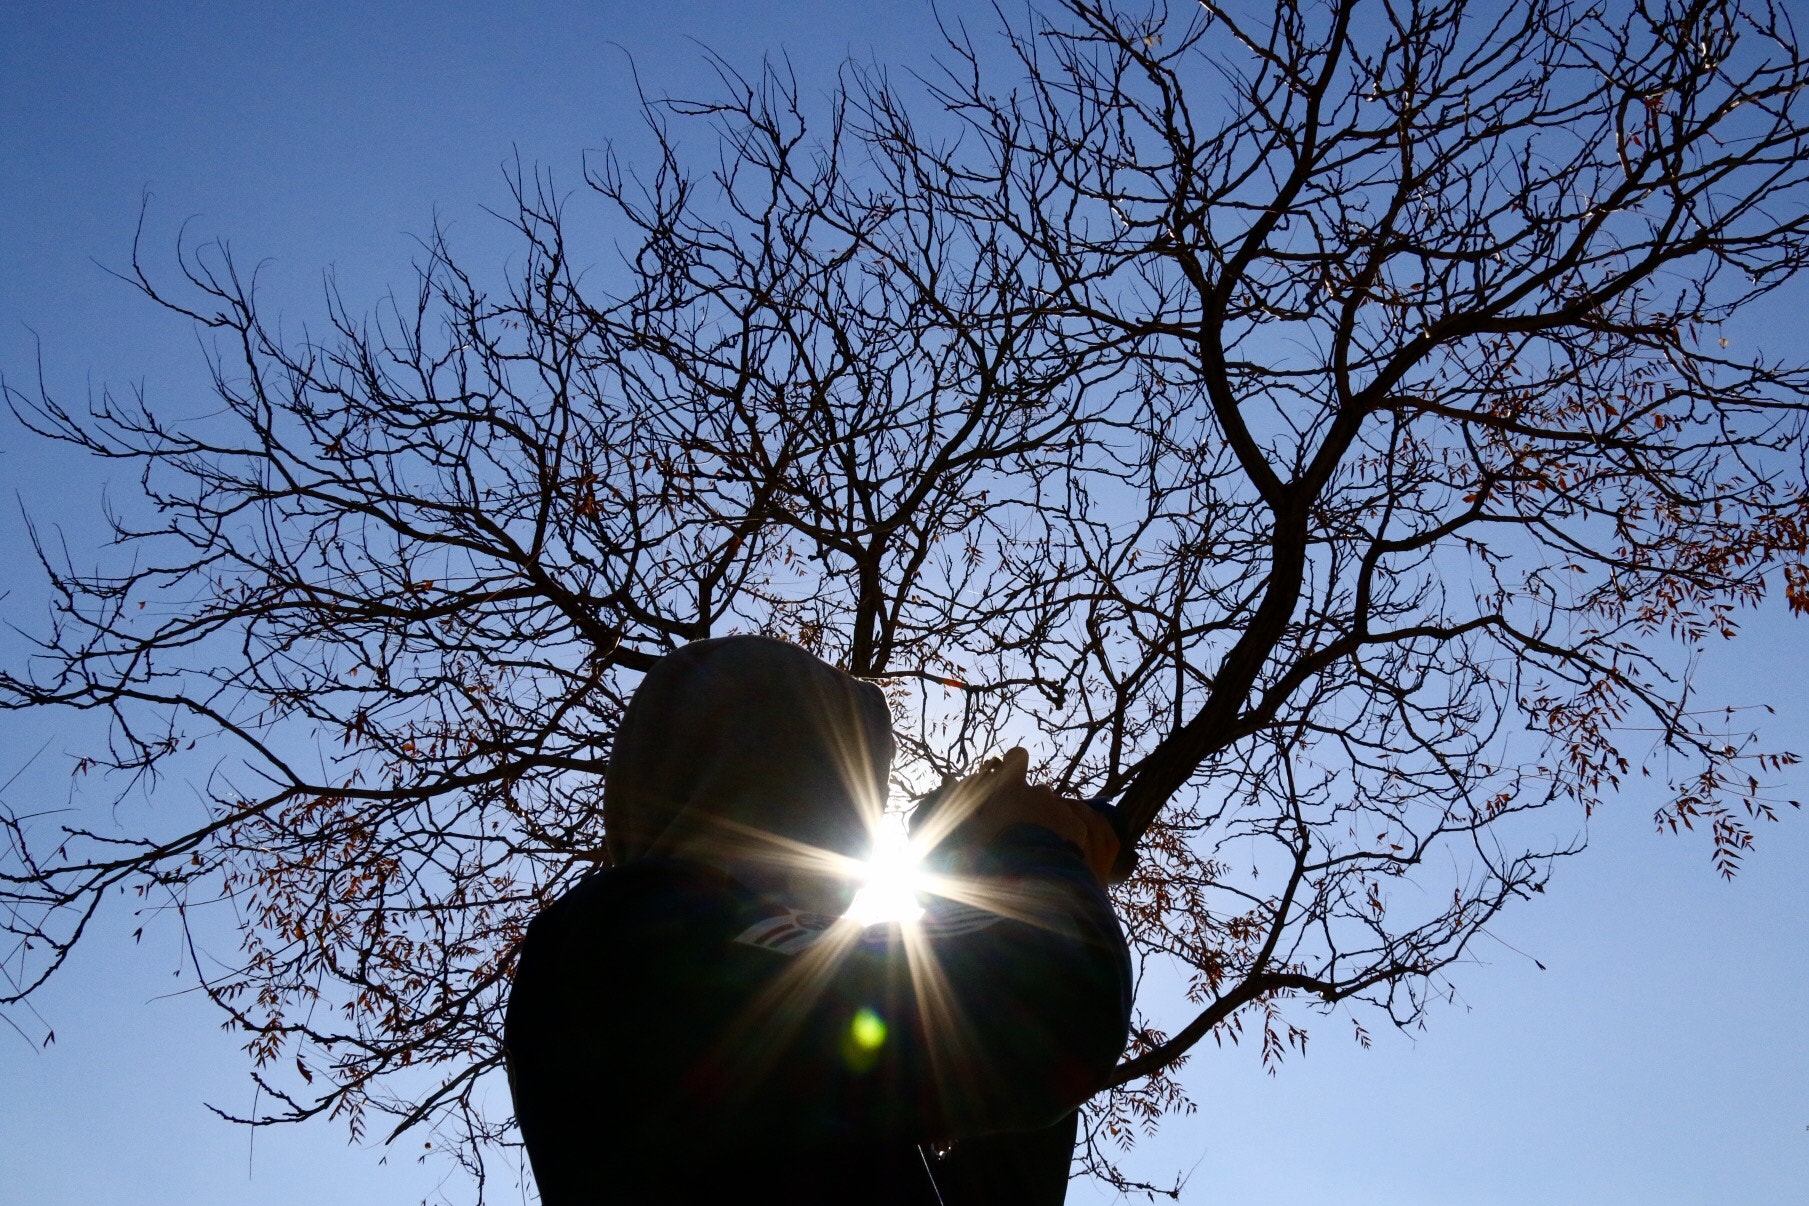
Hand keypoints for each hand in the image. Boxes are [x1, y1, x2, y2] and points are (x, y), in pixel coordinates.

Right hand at [958, 748, 1119, 887]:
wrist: (1027, 887)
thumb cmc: (987, 857)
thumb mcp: (962, 831)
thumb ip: (955, 804)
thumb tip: (945, 780)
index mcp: (1010, 789)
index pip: (1017, 756)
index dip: (1014, 764)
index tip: (1010, 781)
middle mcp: (1038, 792)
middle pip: (1037, 790)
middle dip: (1030, 805)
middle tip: (1017, 833)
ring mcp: (1060, 809)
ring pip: (1054, 809)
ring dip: (1047, 822)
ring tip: (1035, 851)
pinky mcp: (1077, 827)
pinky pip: (1070, 824)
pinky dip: (1063, 836)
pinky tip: (1051, 856)